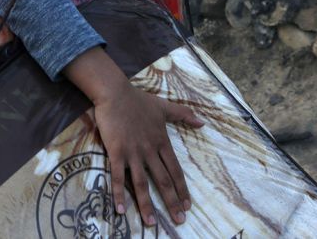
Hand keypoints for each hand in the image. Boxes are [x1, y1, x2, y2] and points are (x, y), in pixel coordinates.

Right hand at [92, 82, 202, 226]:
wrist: (114, 93)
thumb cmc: (138, 100)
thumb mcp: (163, 107)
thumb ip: (183, 115)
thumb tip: (202, 123)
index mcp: (161, 142)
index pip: (175, 170)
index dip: (182, 189)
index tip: (188, 205)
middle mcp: (149, 150)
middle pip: (162, 181)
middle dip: (171, 202)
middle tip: (179, 220)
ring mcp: (133, 152)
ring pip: (141, 183)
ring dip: (146, 204)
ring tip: (151, 223)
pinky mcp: (116, 152)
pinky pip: (117, 177)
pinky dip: (119, 194)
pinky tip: (120, 210)